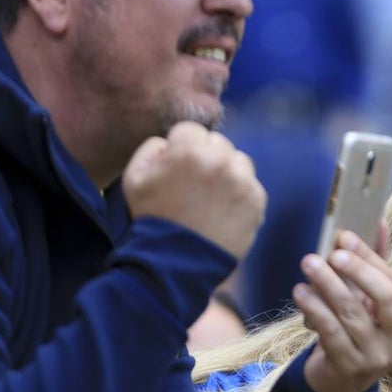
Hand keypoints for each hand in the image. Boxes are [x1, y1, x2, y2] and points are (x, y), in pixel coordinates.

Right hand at [122, 122, 265, 259]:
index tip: (178, 168)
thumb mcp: (135, 177)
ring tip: (211, 198)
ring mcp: (243, 182)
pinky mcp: (257, 202)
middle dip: (207, 158)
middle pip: (219, 144)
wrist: (177, 261)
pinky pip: (252, 186)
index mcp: (190, 150)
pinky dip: (241, 195)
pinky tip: (223, 210)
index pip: (192, 130)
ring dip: (228, 174)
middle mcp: (222, 162)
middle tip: (195, 186)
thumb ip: (152, 148)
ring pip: (239, 162)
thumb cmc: (153, 217)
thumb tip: (171, 141)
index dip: (182, 148)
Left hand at [295, 230, 391, 391]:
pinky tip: (301, 293)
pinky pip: (331, 333)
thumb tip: (376, 220)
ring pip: (353, 315)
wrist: (342, 383)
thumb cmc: (357, 332)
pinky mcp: (350, 367)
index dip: (369, 258)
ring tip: (308, 265)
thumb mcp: (369, 302)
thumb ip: (375, 265)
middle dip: (361, 272)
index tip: (344, 237)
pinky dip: (315, 310)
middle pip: (387, 299)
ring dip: (328, 287)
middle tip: (333, 253)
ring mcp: (377, 356)